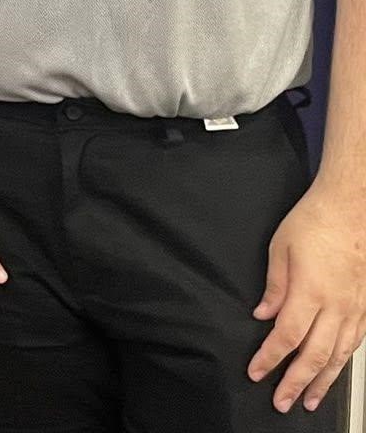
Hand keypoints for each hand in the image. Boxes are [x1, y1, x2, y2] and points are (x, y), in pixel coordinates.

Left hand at [249, 183, 365, 412]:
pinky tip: (334, 372)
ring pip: (340, 356)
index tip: (256, 372)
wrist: (351, 209)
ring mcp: (356, 309)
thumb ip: (273, 287)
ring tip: (310, 401)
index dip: (270, 359)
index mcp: (311, 292)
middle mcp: (337, 306)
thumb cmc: (314, 223)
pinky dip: (343, 362)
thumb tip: (263, 316)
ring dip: (323, 382)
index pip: (287, 337)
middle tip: (282, 402)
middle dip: (296, 383)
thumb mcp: (280, 249)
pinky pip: (355, 343)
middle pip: (315, 356)